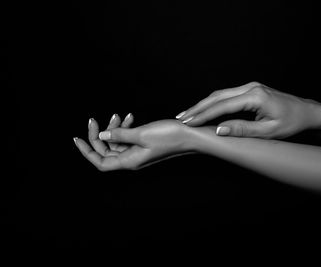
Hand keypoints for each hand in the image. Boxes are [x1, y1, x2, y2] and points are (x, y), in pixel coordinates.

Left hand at [74, 114, 192, 170]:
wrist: (190, 136)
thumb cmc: (169, 136)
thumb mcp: (141, 134)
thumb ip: (119, 135)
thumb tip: (102, 136)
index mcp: (129, 161)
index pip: (100, 161)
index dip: (87, 151)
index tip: (77, 138)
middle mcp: (132, 158)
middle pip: (106, 150)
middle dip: (99, 134)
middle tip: (95, 119)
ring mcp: (138, 151)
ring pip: (117, 142)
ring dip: (114, 128)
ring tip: (120, 116)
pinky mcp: (144, 144)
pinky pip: (128, 138)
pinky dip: (125, 127)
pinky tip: (130, 117)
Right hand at [176, 81, 320, 138]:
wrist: (306, 112)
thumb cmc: (291, 123)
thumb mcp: (268, 131)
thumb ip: (242, 129)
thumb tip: (218, 130)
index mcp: (255, 97)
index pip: (222, 106)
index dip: (203, 115)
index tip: (188, 122)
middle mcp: (251, 87)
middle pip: (217, 96)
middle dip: (197, 107)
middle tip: (181, 118)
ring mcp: (250, 86)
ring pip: (220, 94)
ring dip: (203, 104)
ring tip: (187, 114)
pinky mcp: (250, 89)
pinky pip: (227, 95)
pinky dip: (213, 103)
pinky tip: (203, 110)